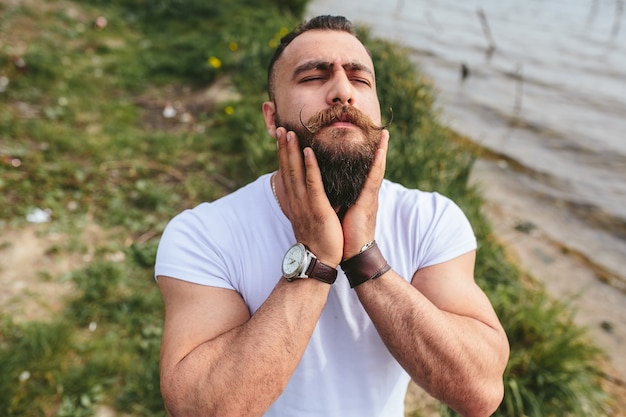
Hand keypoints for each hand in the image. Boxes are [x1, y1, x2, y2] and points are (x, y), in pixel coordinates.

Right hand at [276, 127, 342, 267]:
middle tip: (280, 128)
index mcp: (296, 201)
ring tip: (289, 133)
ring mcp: (305, 203)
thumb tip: (312, 192)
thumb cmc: (318, 241)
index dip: (283, 155)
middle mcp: (296, 200)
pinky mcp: (317, 208)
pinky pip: (312, 184)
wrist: (318, 261)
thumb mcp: (310, 218)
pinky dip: (309, 166)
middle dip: (284, 148)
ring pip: (296, 172)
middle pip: (287, 169)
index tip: (282, 138)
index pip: (287, 174)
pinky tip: (307, 152)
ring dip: (292, 152)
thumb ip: (310, 203)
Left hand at [341, 129, 388, 258]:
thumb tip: (331, 191)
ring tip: (385, 133)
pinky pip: (373, 180)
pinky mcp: (367, 203)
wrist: (353, 255)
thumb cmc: (345, 235)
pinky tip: (380, 151)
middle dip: (380, 148)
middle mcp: (367, 194)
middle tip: (383, 129)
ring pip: (376, 169)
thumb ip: (340, 200)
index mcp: (360, 195)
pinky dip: (377, 164)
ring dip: (381, 150)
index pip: (365, 171)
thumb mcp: (341, 212)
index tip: (374, 140)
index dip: (370, 155)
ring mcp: (369, 198)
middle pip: (374, 166)